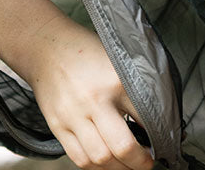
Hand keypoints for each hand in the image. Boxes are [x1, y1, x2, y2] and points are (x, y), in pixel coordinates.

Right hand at [25, 17, 156, 169]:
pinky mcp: (57, 125)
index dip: (158, 137)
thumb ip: (132, 92)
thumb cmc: (83, 53)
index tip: (159, 143)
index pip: (146, 119)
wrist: (45, 46)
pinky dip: (95, 166)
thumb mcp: (115, 63)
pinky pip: (79, 158)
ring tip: (124, 162)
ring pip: (101, 159)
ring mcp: (72, 114)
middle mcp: (93, 98)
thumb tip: (152, 125)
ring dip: (118, 168)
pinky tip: (103, 159)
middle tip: (145, 161)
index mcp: (114, 79)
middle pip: (122, 147)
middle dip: (140, 162)